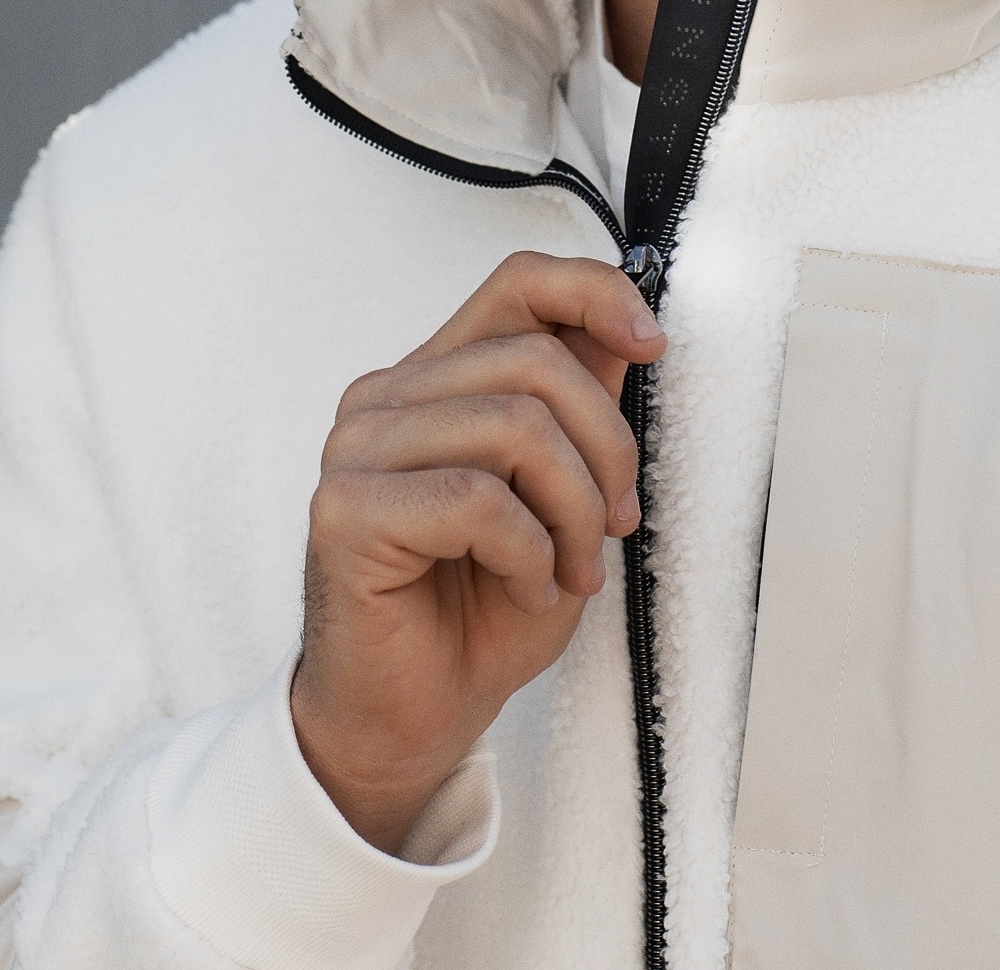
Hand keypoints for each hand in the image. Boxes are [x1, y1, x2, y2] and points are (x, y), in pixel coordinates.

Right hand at [290, 251, 664, 852]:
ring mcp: (357, 449)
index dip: (595, 292)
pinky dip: (530, 553)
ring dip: (573, 512)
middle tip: (617, 525)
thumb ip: (579, 408)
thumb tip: (629, 328)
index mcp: (436, 376)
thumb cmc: (483, 606)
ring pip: (515, 426)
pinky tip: (527, 587)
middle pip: (536, 362)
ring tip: (573, 569)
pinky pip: (477, 499)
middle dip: (607, 449)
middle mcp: (387, 397)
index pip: (518, 282)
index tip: (652, 343)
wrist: (416, 717)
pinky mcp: (346, 510)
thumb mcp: (562, 493)